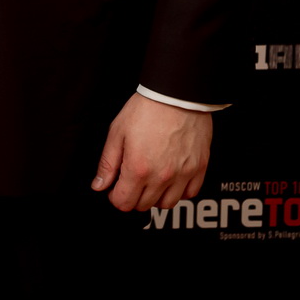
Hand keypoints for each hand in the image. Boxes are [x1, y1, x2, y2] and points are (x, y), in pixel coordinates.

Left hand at [90, 93, 211, 211]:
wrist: (176, 94)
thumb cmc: (147, 108)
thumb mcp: (117, 132)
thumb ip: (107, 163)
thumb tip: (99, 185)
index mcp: (138, 168)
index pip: (124, 203)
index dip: (115, 197)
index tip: (114, 189)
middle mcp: (162, 176)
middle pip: (143, 205)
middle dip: (132, 196)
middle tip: (131, 181)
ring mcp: (183, 174)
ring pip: (167, 204)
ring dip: (155, 197)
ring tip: (150, 181)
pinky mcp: (199, 168)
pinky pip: (190, 193)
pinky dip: (179, 192)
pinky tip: (171, 179)